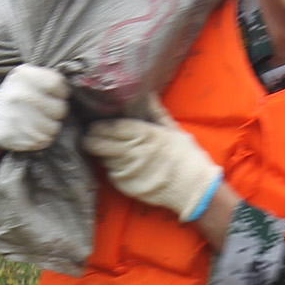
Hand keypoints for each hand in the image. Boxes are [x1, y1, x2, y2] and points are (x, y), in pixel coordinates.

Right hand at [0, 64, 69, 154]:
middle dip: (58, 112)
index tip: (56, 95)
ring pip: (53, 128)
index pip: (57, 83)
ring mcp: (14, 116)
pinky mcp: (12, 135)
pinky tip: (34, 131)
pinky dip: (42, 139)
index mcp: (23, 75)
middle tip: (48, 111)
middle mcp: (17, 94)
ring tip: (42, 122)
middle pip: (59, 109)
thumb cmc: (19, 94)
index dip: (62, 92)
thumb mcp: (29, 78)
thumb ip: (49, 78)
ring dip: (51, 127)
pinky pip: (42, 141)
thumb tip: (76, 86)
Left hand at [82, 117, 221, 221]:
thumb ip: (157, 113)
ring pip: (103, 158)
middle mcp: (133, 152)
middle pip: (98, 142)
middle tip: (90, 135)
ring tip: (108, 149)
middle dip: (90, 138)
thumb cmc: (186, 158)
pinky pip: (111, 173)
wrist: (193, 189)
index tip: (95, 123)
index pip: (111, 127)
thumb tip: (148, 94)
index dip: (99, 125)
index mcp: (145, 134)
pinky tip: (123, 164)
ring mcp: (128, 170)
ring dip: (102, 153)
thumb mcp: (174, 131)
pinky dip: (113, 167)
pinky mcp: (126, 186)